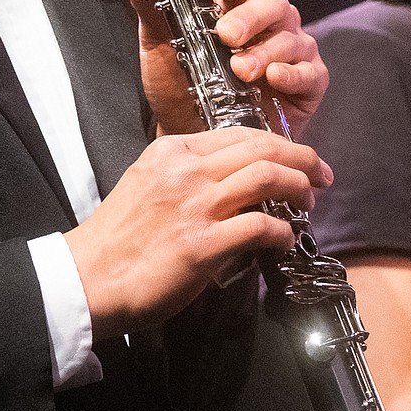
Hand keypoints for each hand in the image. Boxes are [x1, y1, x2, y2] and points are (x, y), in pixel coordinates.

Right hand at [65, 125, 333, 337]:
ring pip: (266, 177)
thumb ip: (185, 175)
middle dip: (301, 158)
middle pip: (261, 148)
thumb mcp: (147, 183)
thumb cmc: (118, 237)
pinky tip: (284, 238)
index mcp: (171, 151)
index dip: (277, 144)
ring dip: (298, 187)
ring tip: (310, 201)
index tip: (296, 158)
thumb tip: (228, 182)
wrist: (89, 276)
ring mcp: (196, 205)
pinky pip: (260, 226)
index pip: (239, 134)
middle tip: (321, 173)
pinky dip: (281, 230)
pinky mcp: (204, 244)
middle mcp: (186, 170)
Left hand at [114, 0, 328, 139]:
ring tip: (241, 70)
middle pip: (270, 2)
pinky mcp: (308, 83)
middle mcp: (267, 21)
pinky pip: (310, 73)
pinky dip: (293, 73)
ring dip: (264, 51)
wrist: (190, 136)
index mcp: (233, 4)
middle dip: (248, 17)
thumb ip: (148, 5)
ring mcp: (291, 50)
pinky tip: (274, 78)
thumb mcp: (158, 44)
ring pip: (290, 36)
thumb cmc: (179, 85)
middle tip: (226, 34)